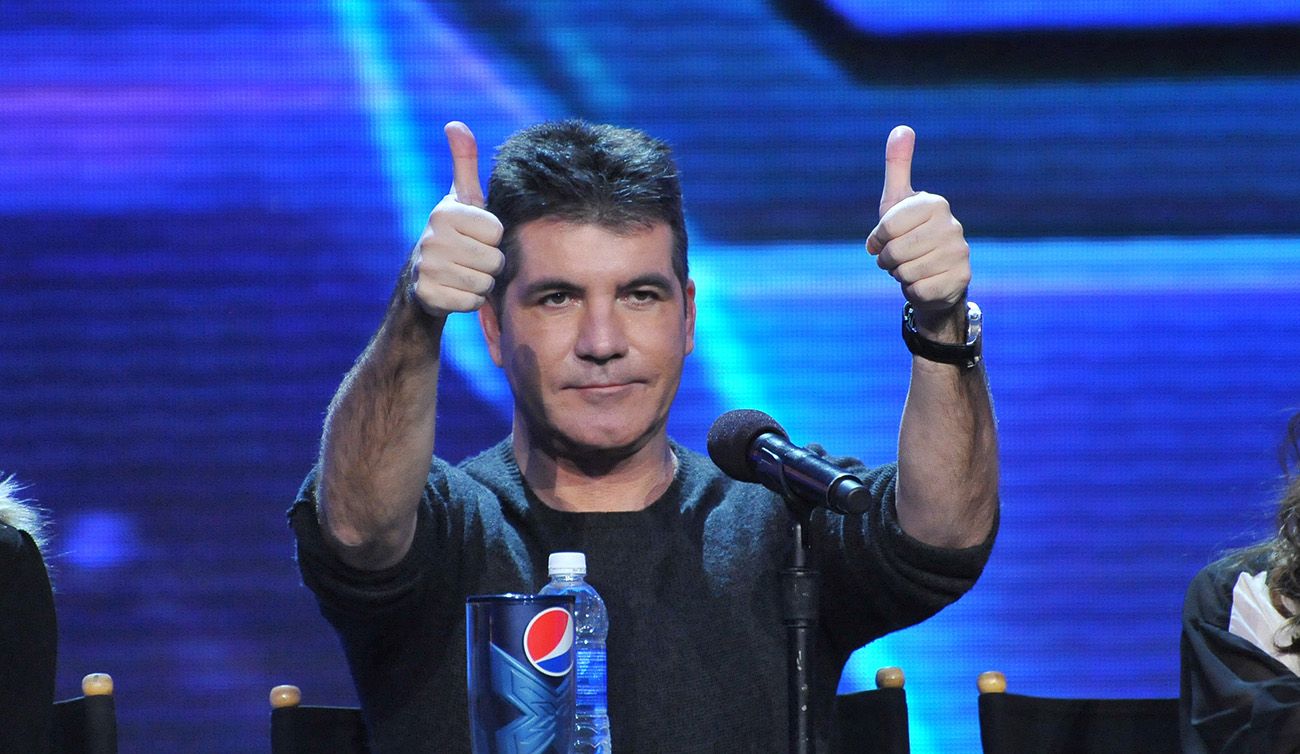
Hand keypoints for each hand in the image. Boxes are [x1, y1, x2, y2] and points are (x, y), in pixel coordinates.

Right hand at [408, 121, 504, 317]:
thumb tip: (455, 124)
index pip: (497, 231)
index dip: (493, 238)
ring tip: (465, 273)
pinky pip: (471, 303)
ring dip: (482, 283)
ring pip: (485, 283)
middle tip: (473, 259)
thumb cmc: (456, 233)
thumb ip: (464, 162)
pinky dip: (470, 301)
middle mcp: (431, 238)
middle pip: (494, 260)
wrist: (424, 277)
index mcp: (445, 212)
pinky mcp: (427, 295)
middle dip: (491, 264)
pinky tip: (457, 290)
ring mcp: (426, 268)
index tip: (477, 236)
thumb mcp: (463, 198)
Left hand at [866, 126, 969, 317]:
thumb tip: (902, 127)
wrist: (934, 276)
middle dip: (888, 259)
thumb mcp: (897, 201)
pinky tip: (923, 282)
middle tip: (898, 257)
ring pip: (906, 272)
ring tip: (911, 267)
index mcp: (935, 203)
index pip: (888, 225)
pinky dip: (913, 291)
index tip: (883, 240)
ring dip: (900, 275)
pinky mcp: (961, 279)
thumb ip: (897, 166)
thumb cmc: (909, 235)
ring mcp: (960, 253)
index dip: (878, 238)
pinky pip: (918, 291)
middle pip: (896, 250)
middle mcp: (953, 225)